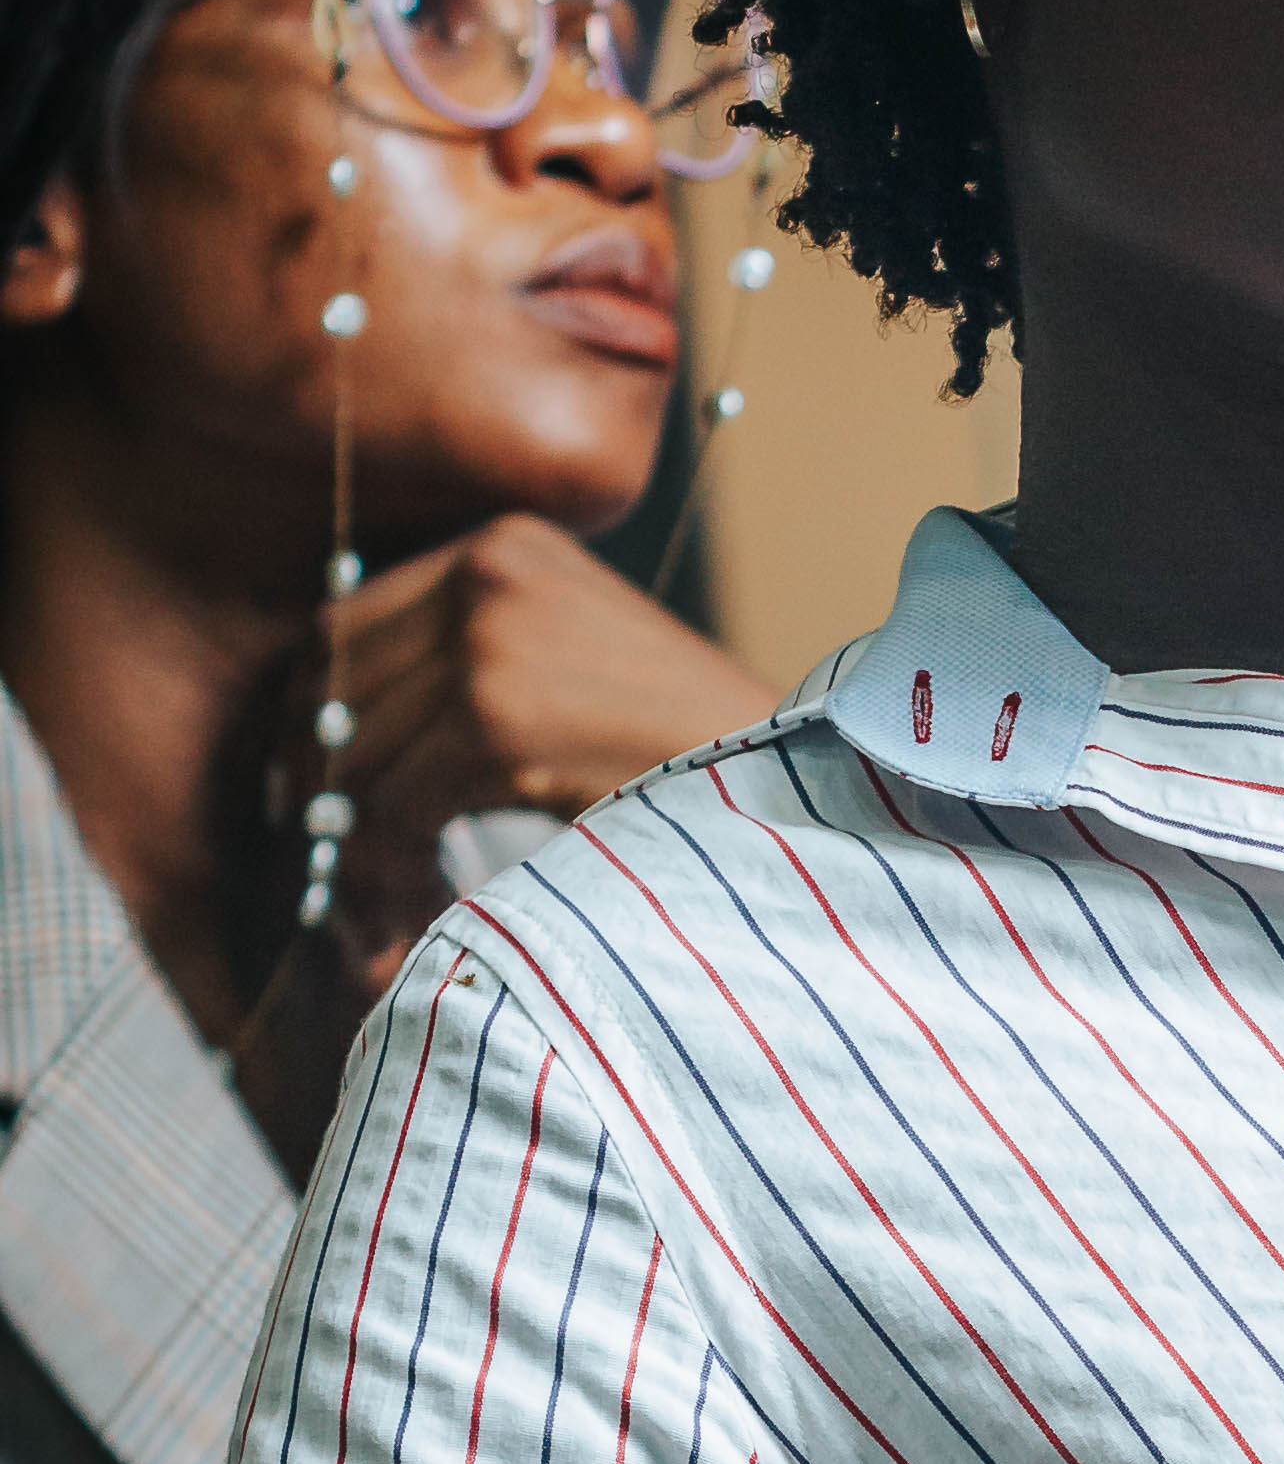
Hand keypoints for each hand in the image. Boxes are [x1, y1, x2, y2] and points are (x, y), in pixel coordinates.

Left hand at [306, 517, 770, 931]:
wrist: (791, 781)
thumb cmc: (690, 751)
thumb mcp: (572, 666)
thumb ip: (472, 664)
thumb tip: (326, 740)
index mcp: (505, 545)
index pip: (346, 628)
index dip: (315, 719)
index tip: (313, 794)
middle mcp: (488, 573)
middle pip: (336, 689)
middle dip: (325, 792)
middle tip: (340, 869)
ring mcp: (491, 642)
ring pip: (356, 760)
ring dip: (359, 853)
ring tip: (386, 918)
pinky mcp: (497, 720)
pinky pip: (390, 808)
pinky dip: (390, 876)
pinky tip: (420, 915)